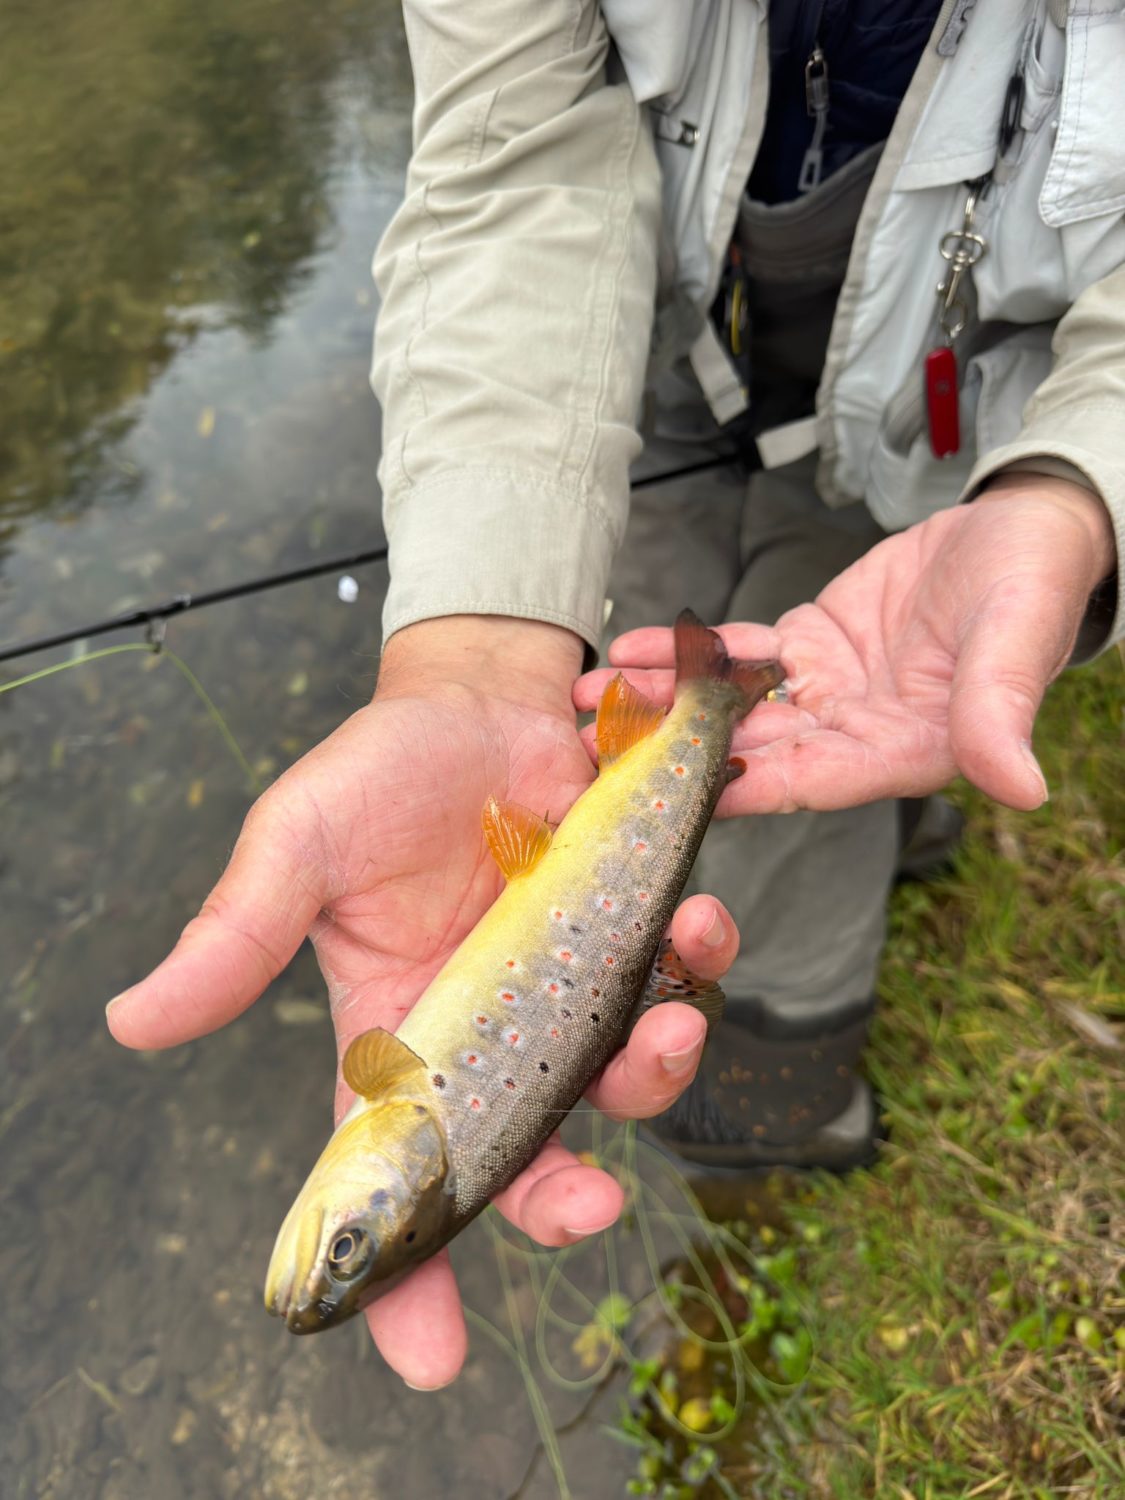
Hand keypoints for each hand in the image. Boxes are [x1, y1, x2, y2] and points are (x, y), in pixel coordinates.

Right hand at [106, 616, 738, 1388]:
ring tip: (672, 1025)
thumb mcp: (297, 846)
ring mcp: (567, 983)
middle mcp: (489, 1027)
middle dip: (558, 1202)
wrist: (475, 696)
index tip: (429, 1360)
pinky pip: (678, 974)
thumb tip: (129, 1024)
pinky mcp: (629, 925)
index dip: (405, 1270)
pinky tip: (694, 925)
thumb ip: (236, 937)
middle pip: (523, 1155)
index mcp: (397, 1030)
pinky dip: (698, 963)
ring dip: (653, 1073)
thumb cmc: (377, 774)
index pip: (392, 1169)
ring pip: (617, 1077)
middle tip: (584, 1210)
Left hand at [577, 479, 1115, 813]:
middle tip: (591, 750)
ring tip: (588, 699)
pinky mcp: (808, 647)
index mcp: (898, 752)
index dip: (735, 786)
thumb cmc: (1033, 586)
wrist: (1024, 529)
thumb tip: (1022, 790)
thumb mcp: (1015, 643)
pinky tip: (631, 650)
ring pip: (730, 703)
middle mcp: (852, 733)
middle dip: (667, 749)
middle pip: (748, 750)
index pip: (804, 780)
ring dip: (660, 701)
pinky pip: (737, 655)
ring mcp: (825, 692)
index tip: (664, 790)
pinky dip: (686, 654)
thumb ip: (1000, 714)